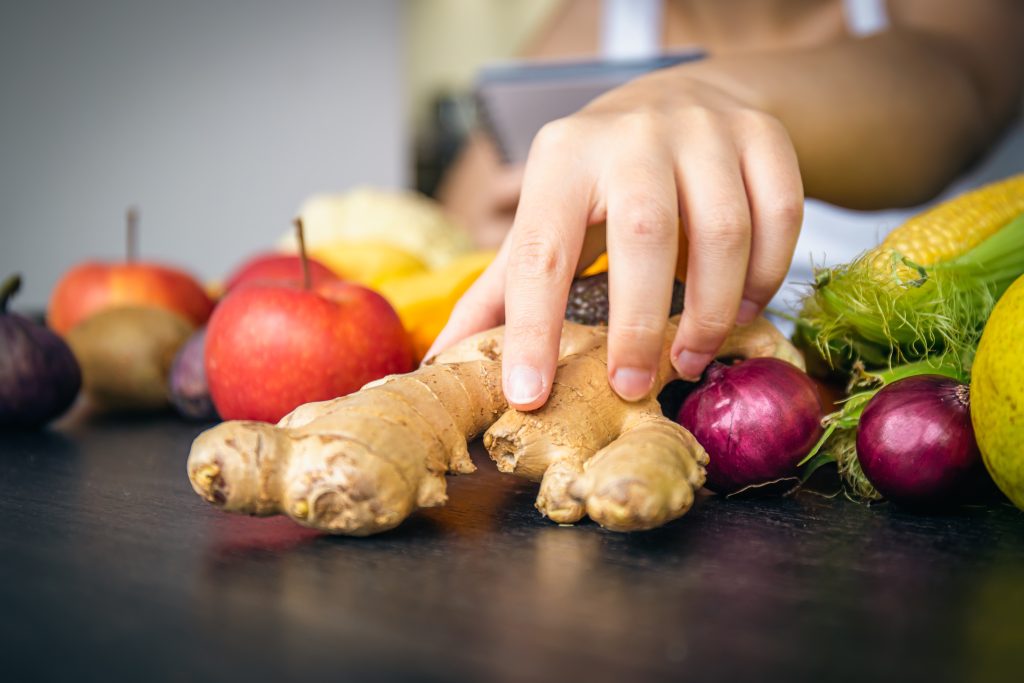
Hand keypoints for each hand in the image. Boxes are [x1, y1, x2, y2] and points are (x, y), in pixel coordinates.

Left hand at [429, 69, 803, 409]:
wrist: (677, 99)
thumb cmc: (598, 181)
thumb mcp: (545, 220)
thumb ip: (502, 290)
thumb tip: (443, 361)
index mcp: (562, 159)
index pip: (541, 252)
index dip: (532, 329)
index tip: (529, 395)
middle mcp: (632, 136)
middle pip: (645, 236)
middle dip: (640, 324)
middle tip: (632, 385)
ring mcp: (704, 129)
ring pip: (724, 231)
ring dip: (712, 311)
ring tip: (690, 357)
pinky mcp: (763, 133)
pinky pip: (780, 216)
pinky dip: (765, 276)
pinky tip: (741, 309)